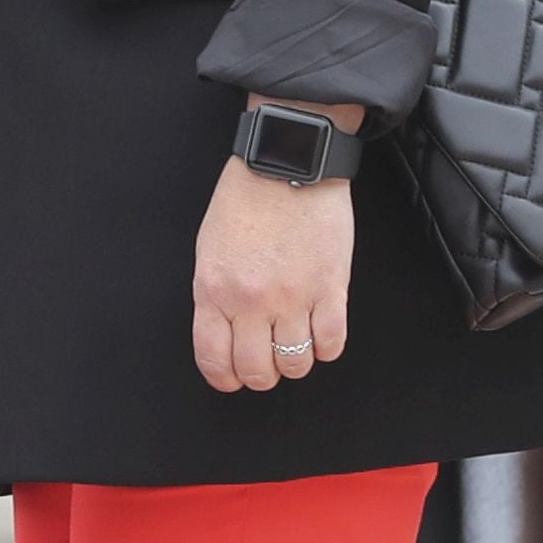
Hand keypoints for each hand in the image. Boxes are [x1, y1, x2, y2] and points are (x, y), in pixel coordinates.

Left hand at [192, 122, 356, 394]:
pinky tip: (321, 334)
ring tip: (295, 345)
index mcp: (214, 290)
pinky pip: (331, 343)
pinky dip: (326, 348)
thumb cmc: (245, 199)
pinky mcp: (331, 288)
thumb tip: (226, 332)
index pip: (215, 360)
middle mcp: (251, 301)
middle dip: (262, 376)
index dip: (225, 379)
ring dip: (295, 363)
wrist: (288, 163)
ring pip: (296, 364)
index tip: (233, 378)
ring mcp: (293, 297)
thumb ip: (215, 294)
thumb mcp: (210, 249)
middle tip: (268, 364)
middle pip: (258, 371)